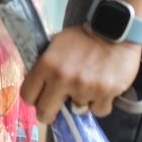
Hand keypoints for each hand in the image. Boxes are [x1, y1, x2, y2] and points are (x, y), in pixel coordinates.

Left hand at [20, 25, 141, 123]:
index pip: (27, 95)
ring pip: (76, 110)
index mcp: (47, 64)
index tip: (40, 98)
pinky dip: (99, 102)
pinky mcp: (104, 95)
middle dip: (50, 112)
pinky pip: (97, 110)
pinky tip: (102, 88)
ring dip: (81, 101)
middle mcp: (62, 79)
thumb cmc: (84, 36)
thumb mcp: (58, 42)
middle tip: (57, 106)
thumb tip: (38, 83)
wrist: (114, 28)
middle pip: (45, 113)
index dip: (33, 98)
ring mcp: (83, 89)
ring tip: (88, 83)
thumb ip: (47, 64)